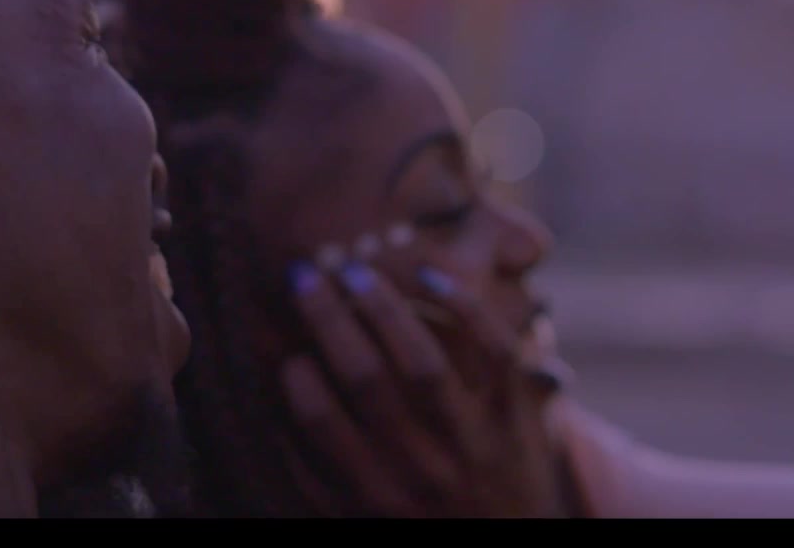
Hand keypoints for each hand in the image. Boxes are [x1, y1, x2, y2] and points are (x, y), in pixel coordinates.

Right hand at [279, 261, 565, 517]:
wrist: (515, 545)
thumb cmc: (424, 521)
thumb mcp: (364, 516)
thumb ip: (318, 476)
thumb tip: (274, 413)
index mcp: (377, 495)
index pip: (323, 427)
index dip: (298, 380)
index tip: (288, 352)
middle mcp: (424, 467)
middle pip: (368, 380)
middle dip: (329, 320)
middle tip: (303, 275)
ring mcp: (476, 439)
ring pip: (425, 362)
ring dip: (385, 310)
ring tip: (356, 273)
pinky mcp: (519, 415)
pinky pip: (495, 351)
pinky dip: (464, 309)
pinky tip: (430, 278)